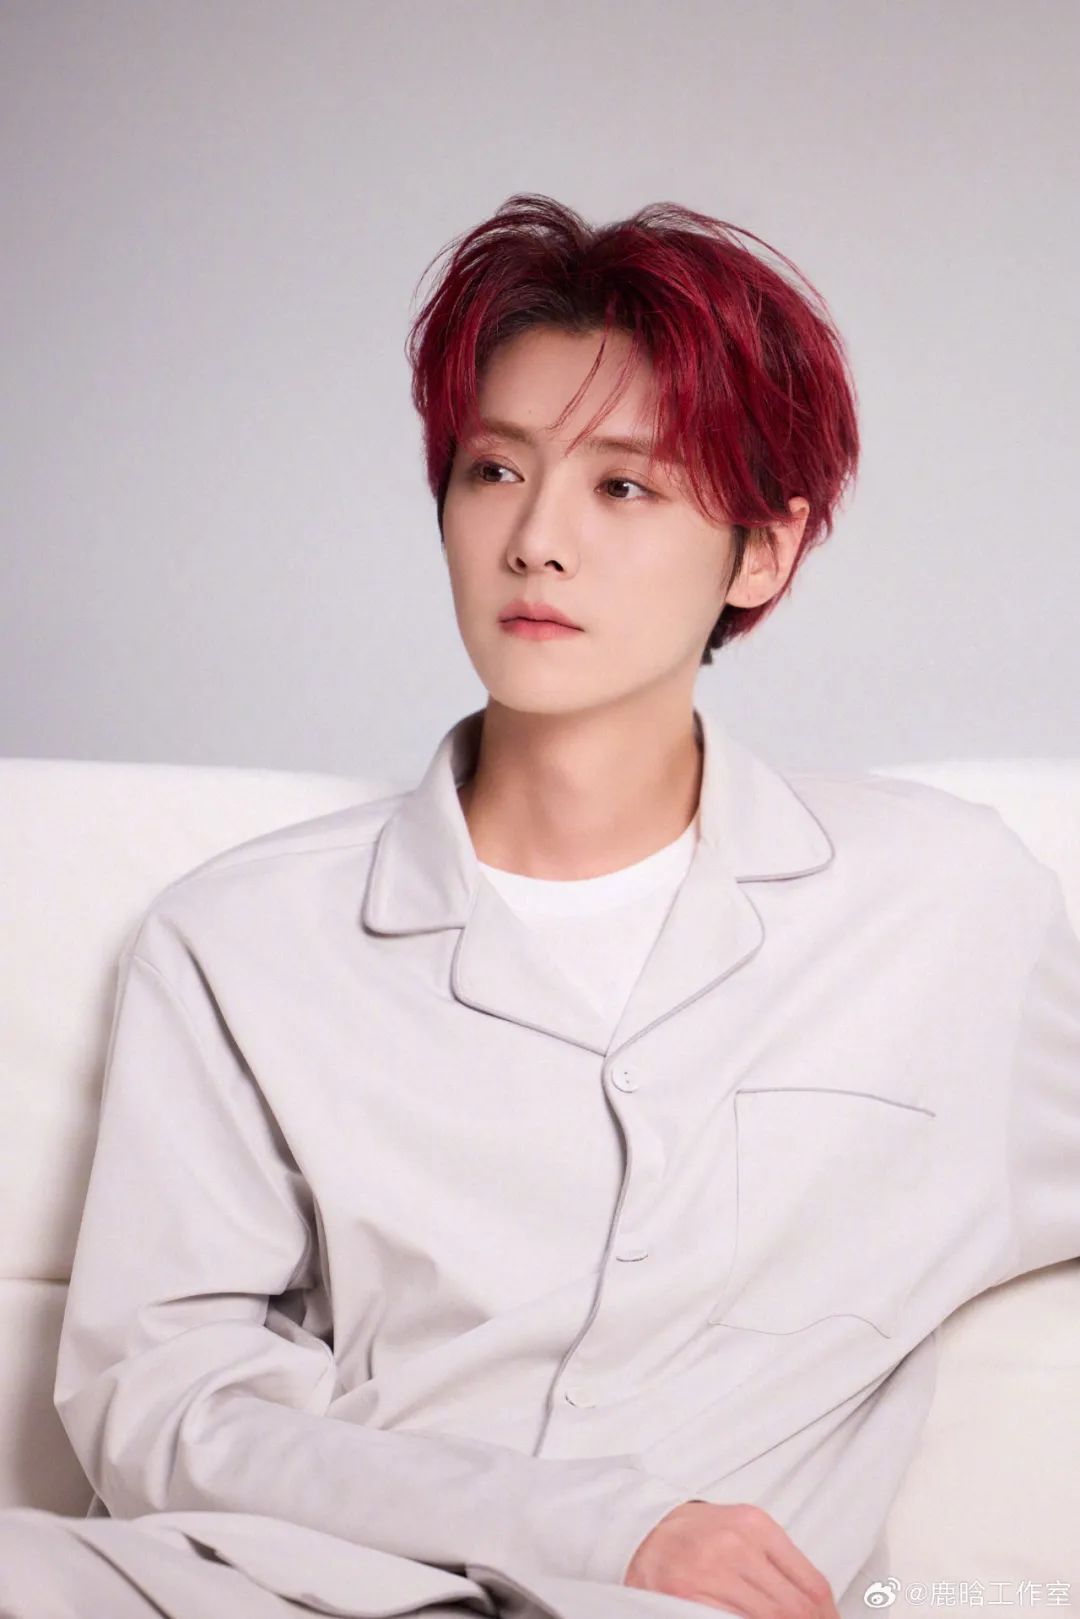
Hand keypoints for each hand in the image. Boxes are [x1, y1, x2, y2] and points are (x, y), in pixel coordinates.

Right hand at [623, 1500, 841, 1617]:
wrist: (643, 1529)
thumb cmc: (699, 1533)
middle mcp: (735, 1545)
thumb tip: (818, 1605)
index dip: (829, 1616)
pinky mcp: (686, 1594)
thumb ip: (778, 1561)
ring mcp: (710, 1571)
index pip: (812, 1584)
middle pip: (793, 1608)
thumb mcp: (744, 1530)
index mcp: (756, 1525)